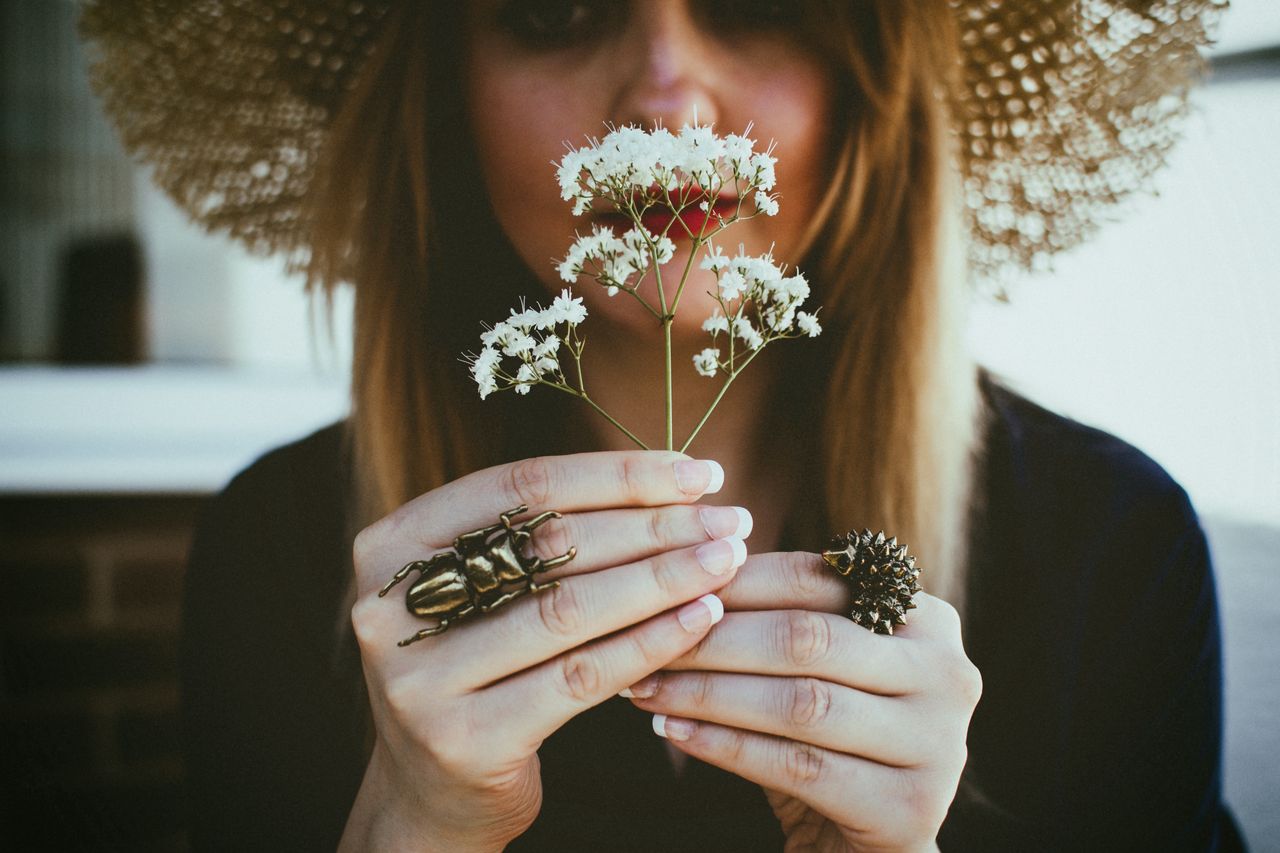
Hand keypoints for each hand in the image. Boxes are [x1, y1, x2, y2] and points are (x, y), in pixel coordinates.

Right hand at [339, 451, 751, 851]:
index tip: (699, 471)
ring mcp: (420, 677)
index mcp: (393, 544)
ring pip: (568, 609)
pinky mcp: (464, 738)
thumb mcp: (487, 589)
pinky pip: (580, 676)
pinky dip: (649, 642)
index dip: (619, 474)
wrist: (435, 789)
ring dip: (662, 579)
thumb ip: (545, 535)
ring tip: (726, 560)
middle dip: (654, 525)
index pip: (523, 485)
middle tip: (730, 518)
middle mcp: (389, 605)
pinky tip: (700, 619)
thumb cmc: (482, 664)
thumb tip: (678, 482)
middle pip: (549, 544)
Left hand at [624, 551, 980, 852]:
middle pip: (809, 639)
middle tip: (647, 638)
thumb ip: (779, 619)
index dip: (737, 580)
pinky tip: (676, 732)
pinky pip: (797, 766)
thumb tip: (682, 572)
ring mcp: (937, 743)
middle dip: (716, 637)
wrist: (874, 846)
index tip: (668, 585)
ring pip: (801, 703)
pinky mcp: (908, 806)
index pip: (818, 579)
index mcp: (928, 618)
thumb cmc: (833, 737)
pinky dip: (727, 746)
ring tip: (648, 688)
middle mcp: (946, 673)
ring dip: (710, 693)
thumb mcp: (819, 669)